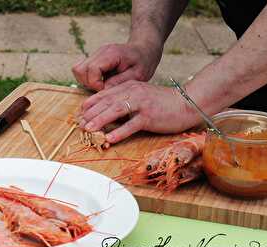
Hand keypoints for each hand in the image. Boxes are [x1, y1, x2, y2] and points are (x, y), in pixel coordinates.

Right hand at [71, 42, 161, 91]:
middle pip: (80, 69)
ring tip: (101, 86)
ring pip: (77, 69)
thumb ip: (120, 82)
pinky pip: (81, 69)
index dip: (95, 84)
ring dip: (86, 81)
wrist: (144, 49)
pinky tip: (100, 82)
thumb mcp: (138, 75)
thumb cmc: (143, 62)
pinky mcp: (94, 58)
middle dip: (89, 84)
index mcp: (111, 54)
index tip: (105, 89)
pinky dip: (86, 78)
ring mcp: (95, 54)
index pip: (92, 69)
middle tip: (103, 89)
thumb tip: (103, 90)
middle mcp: (100, 52)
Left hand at [79, 81, 200, 142]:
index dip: (91, 104)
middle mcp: (133, 93)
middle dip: (91, 113)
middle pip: (107, 102)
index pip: (105, 94)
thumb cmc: (163, 103)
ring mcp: (141, 104)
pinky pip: (131, 125)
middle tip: (80, 124)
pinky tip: (110, 139)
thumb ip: (126, 101)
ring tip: (89, 129)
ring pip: (115, 111)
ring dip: (100, 121)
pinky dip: (120, 132)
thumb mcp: (142, 96)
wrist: (186, 103)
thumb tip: (109, 113)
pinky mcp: (149, 116)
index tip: (81, 113)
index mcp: (129, 87)